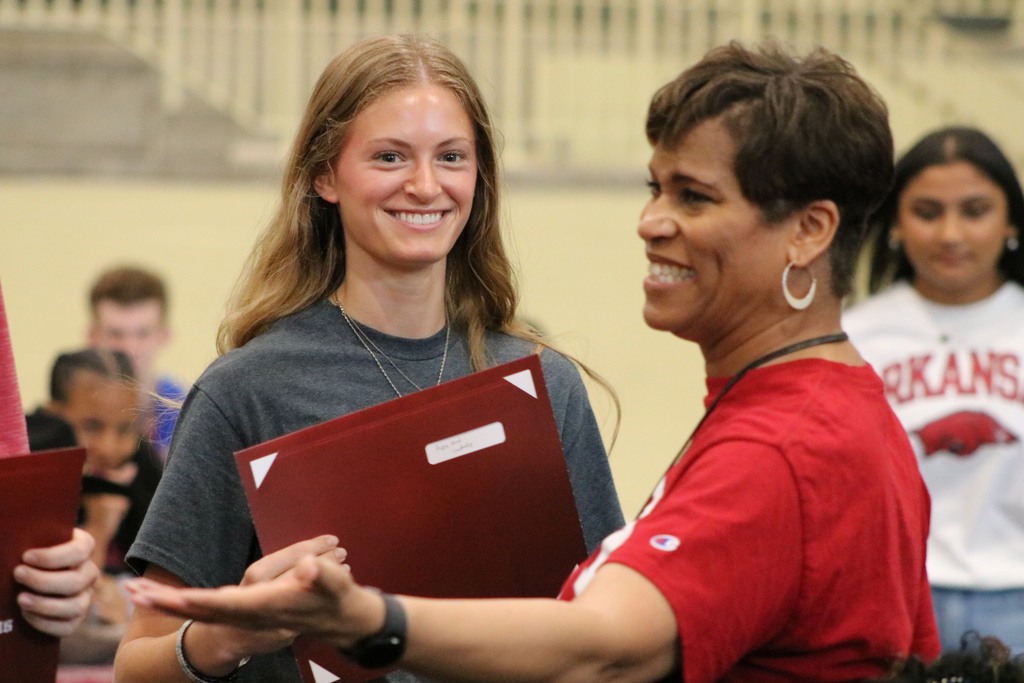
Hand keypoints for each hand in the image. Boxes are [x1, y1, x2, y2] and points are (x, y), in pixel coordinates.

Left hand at [15, 528, 99, 636]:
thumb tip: (10, 542)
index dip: (54, 556)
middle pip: (77, 580)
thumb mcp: (25, 544)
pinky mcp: (74, 619)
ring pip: (76, 606)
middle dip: (44, 580)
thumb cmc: (23, 557)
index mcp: (82, 548)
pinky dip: (45, 623)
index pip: (81, 550)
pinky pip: (68, 626)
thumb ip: (23, 540)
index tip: (26, 557)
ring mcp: (84, 597)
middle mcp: (88, 572)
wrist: (22, 580)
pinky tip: (25, 614)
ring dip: (46, 605)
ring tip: (20, 599)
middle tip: (17, 574)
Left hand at [126, 537, 374, 648]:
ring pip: (200, 612)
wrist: (343, 620)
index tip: (173, 595)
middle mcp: (251, 614)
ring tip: (137, 592)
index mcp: (266, 605)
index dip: (199, 600)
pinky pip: (207, 611)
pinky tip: (166, 598)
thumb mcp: (336, 584)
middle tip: (133, 592)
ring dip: (169, 603)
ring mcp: (246, 617)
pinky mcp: (245, 614)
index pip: (226, 604)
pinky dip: (184, 605)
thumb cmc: (338, 598)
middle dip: (168, 603)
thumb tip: (310, 568)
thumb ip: (323, 576)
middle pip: (202, 610)